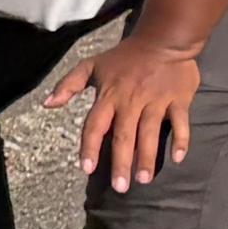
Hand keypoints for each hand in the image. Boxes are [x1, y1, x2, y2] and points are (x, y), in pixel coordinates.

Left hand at [47, 35, 201, 192]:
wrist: (163, 40)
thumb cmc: (124, 57)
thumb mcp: (91, 65)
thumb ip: (68, 85)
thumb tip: (47, 104)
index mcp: (109, 95)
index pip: (95, 125)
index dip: (90, 146)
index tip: (86, 168)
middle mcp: (131, 101)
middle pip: (124, 135)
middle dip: (121, 162)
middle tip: (120, 187)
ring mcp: (156, 101)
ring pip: (150, 133)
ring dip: (147, 157)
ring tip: (143, 179)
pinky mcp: (178, 100)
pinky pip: (180, 123)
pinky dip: (180, 140)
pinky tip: (177, 158)